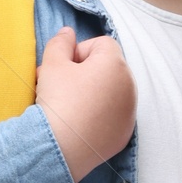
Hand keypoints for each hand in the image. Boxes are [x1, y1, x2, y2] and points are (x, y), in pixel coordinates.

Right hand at [37, 26, 135, 181]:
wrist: (60, 149)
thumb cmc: (58, 102)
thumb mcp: (52, 64)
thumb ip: (60, 42)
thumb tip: (67, 33)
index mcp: (116, 64)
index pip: (101, 44)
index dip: (78, 52)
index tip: (62, 69)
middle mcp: (130, 86)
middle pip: (107, 68)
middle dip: (84, 72)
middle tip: (60, 86)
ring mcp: (129, 112)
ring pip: (111, 92)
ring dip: (92, 93)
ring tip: (69, 106)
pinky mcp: (124, 134)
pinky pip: (112, 116)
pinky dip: (99, 115)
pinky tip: (79, 123)